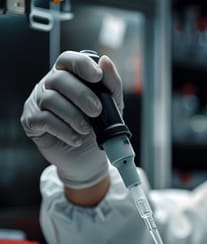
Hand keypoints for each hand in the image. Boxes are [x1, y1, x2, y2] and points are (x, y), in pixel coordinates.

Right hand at [20, 51, 123, 188]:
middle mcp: (50, 85)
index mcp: (69, 76)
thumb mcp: (112, 105)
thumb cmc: (98, 127)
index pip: (68, 60)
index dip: (81, 64)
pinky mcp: (31, 121)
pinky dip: (64, 130)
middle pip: (59, 79)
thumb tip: (105, 61)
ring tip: (86, 129)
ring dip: (74, 116)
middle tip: (97, 111)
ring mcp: (38, 102)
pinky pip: (44, 120)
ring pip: (51, 100)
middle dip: (82, 95)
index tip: (97, 76)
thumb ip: (112, 84)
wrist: (89, 157)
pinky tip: (76, 138)